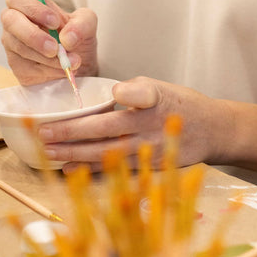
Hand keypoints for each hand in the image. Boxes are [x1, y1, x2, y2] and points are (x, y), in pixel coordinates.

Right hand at [1, 0, 98, 84]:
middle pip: (10, 21)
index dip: (33, 9)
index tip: (55, 22)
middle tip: (55, 48)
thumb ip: (82, 24)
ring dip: (47, 58)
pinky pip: (26, 68)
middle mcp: (14, 22)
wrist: (78, 63)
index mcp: (28, 3)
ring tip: (70, 61)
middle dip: (33, 35)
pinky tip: (61, 69)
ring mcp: (12, 45)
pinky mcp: (17, 66)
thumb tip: (66, 38)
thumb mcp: (87, 23)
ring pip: (20, 48)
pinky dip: (47, 71)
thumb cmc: (75, 35)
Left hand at [36, 76, 229, 171]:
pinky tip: (71, 169)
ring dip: (76, 153)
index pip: (144, 93)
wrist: (212, 130)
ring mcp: (150, 149)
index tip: (117, 93)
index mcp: (157, 98)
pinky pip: (116, 168)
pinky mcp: (150, 167)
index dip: (130, 93)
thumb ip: (135, 90)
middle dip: (73, 131)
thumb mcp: (162, 86)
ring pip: (107, 152)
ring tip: (49, 152)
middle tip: (45, 133)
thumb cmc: (180, 103)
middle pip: (109, 128)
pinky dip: (92, 169)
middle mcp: (152, 125)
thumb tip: (109, 95)